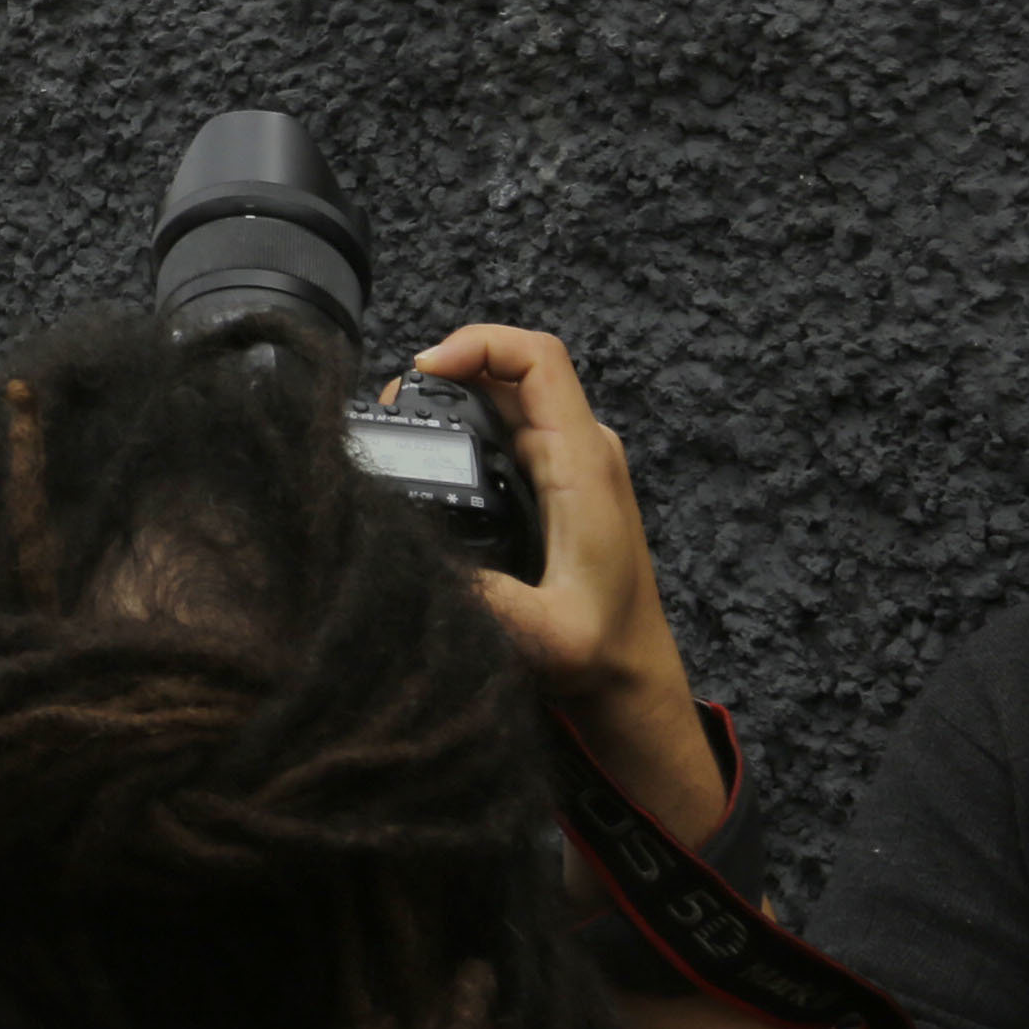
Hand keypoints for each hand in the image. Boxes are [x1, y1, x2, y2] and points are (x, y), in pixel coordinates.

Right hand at [410, 321, 721, 845]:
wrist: (633, 684)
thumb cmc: (600, 657)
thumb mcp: (543, 638)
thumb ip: (486, 601)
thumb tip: (414, 558)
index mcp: (584, 465)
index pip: (539, 360)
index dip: (477, 344)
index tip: (423, 370)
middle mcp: (581, 451)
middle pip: (512, 368)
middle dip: (450, 368)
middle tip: (395, 408)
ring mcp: (569, 464)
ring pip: (506, 394)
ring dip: (454, 393)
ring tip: (401, 424)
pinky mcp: (554, 483)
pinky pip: (506, 426)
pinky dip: (463, 421)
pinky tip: (428, 452)